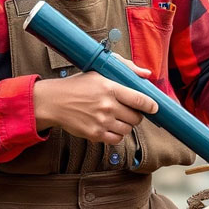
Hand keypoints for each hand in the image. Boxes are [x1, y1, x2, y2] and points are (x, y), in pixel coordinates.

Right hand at [33, 56, 157, 144]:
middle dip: (136, 115)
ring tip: (116, 117)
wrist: (54, 102)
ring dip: (126, 125)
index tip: (154, 107)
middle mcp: (107, 106)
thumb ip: (126, 68)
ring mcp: (101, 122)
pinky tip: (110, 126)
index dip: (151, 105)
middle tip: (128, 110)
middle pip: (136, 117)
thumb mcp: (99, 70)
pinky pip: (117, 140)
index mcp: (110, 87)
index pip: (139, 99)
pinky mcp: (95, 134)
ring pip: (128, 129)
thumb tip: (147, 74)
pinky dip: (117, 135)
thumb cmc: (78, 84)